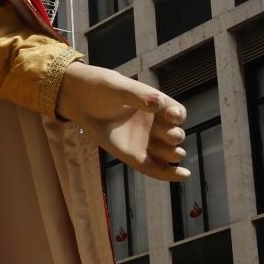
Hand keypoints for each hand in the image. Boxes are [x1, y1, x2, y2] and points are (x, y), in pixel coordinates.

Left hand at [55, 62, 189, 182]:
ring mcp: (144, 140)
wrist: (80, 99)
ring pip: (168, 152)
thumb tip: (158, 104)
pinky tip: (183, 175)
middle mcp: (153, 124)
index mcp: (156, 105)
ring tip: (175, 153)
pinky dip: (168, 172)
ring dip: (174, 154)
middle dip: (176, 137)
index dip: (178, 116)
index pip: (177, 114)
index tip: (172, 116)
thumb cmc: (101, 88)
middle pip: (175, 135)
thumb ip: (138, 95)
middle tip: (170, 135)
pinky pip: (153, 167)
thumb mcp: (119, 87)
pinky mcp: (132, 155)